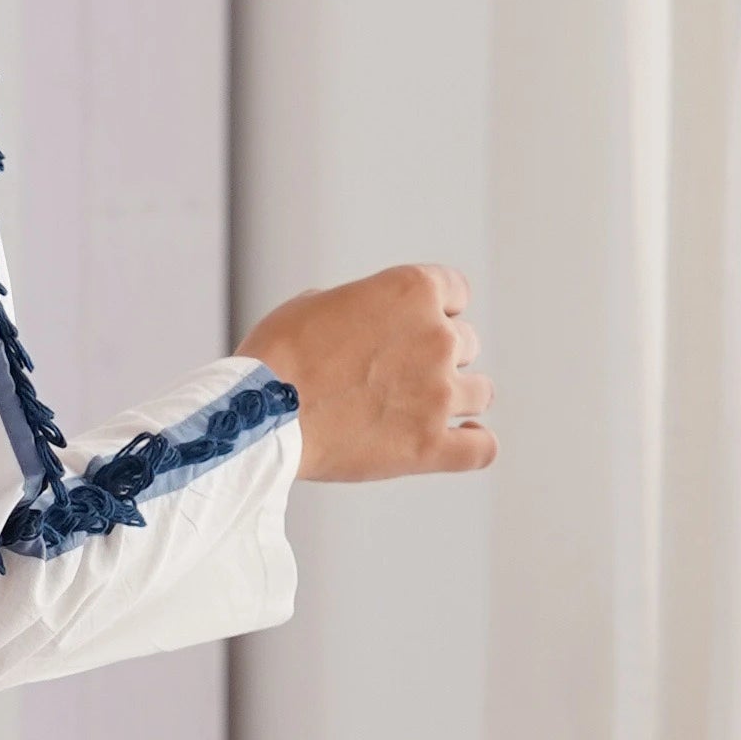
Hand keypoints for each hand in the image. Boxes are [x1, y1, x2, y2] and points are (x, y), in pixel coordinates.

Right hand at [240, 264, 493, 483]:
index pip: (456, 291)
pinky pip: (482, 447)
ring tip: (423, 409)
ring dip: (456, 397)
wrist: (258, 415)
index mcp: (412, 292)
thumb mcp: (314, 305)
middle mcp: (437, 338)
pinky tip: (467, 438)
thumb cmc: (276, 357)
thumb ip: (358, 308)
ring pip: (480, 393)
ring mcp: (439, 394)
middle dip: (438, 356)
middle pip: (467, 344)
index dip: (436, 310)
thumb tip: (361, 321)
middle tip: (398, 375)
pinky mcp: (430, 446)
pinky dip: (477, 442)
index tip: (414, 328)